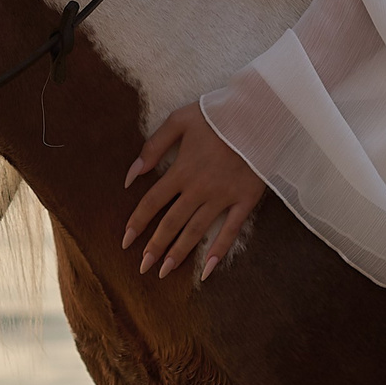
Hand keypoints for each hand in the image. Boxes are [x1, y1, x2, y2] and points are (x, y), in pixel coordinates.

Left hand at [122, 103, 264, 280]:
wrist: (260, 113)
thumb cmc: (218, 114)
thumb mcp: (179, 120)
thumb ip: (153, 146)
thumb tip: (131, 174)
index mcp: (182, 169)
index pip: (153, 202)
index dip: (137, 222)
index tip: (125, 241)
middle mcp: (199, 188)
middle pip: (172, 222)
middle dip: (155, 246)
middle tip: (143, 267)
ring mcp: (223, 196)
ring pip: (196, 231)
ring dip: (179, 253)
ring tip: (164, 271)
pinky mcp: (245, 199)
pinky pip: (231, 230)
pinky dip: (218, 251)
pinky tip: (207, 269)